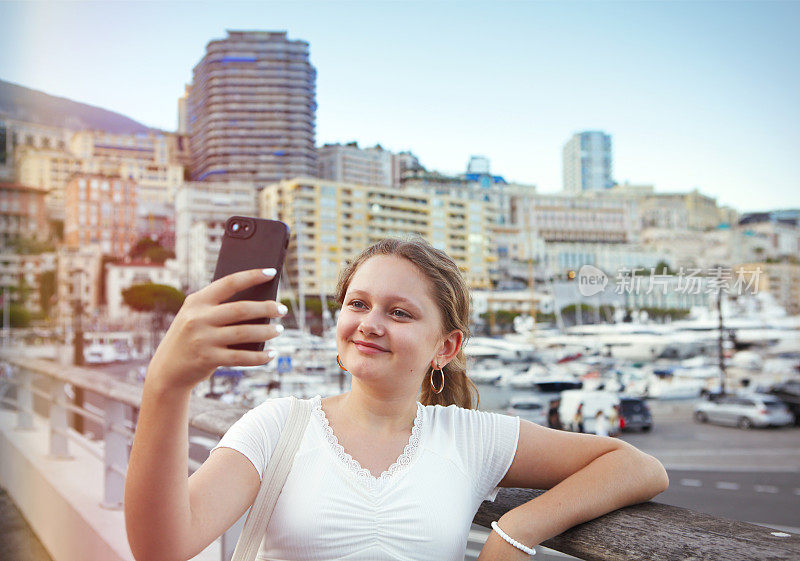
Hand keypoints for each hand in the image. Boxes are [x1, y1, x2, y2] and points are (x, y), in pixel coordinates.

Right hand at [146, 268, 285, 392]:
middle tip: (282, 309)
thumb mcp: (195, 317)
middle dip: (266, 308)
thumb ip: (218, 309)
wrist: (166, 371)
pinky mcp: (207, 359)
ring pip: (244, 333)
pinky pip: (241, 357)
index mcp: (196, 301)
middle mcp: (198, 318)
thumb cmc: (190, 338)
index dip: (252, 276)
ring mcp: (202, 339)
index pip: (229, 283)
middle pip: (241, 309)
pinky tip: (271, 354)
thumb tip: (260, 306)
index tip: (272, 273)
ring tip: (279, 330)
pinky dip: (259, 357)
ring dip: (266, 331)